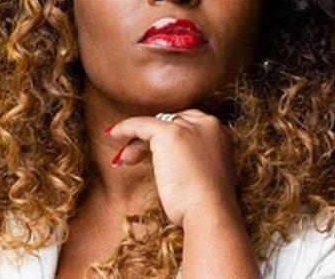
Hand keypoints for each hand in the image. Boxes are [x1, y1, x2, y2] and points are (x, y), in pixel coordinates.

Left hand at [104, 108, 237, 225]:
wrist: (210, 211)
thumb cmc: (207, 205)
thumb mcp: (206, 176)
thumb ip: (195, 162)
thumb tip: (172, 163)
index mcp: (220, 134)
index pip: (188, 125)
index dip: (168, 139)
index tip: (154, 152)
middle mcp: (208, 124)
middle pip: (171, 123)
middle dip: (151, 140)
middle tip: (134, 157)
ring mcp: (190, 127)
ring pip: (156, 125)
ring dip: (138, 141)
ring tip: (126, 160)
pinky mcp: (171, 133)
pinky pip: (141, 124)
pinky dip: (126, 127)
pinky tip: (114, 133)